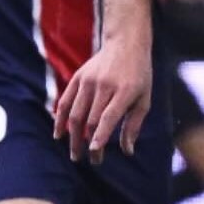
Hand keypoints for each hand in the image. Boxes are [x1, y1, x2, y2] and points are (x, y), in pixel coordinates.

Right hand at [53, 36, 151, 162]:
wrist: (126, 43)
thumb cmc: (139, 75)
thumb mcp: (144, 97)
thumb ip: (134, 124)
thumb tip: (127, 151)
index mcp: (125, 90)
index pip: (109, 117)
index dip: (101, 136)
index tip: (94, 153)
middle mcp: (105, 85)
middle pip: (91, 119)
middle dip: (89, 143)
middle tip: (91, 160)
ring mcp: (89, 80)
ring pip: (76, 113)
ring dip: (73, 136)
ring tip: (75, 154)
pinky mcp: (78, 77)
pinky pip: (65, 101)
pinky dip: (60, 119)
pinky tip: (59, 135)